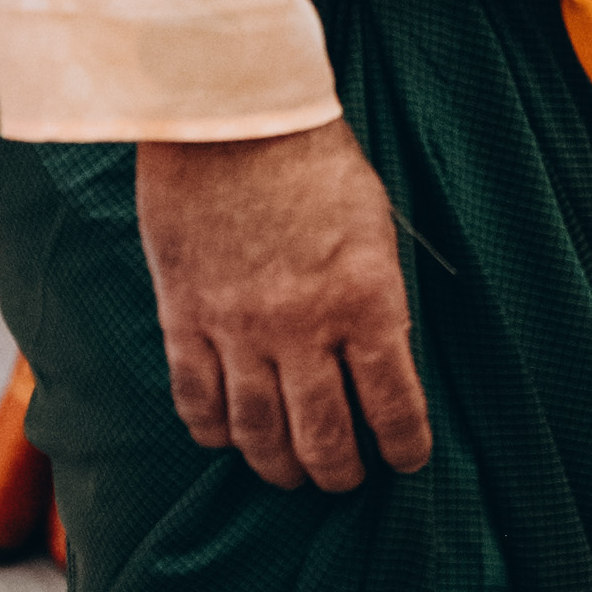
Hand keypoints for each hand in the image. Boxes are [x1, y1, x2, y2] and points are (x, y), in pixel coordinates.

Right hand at [137, 116, 429, 492]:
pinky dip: (213, 431)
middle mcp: (302, 326)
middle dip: (339, 472)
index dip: (404, 447)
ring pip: (258, 432)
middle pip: (322, 435)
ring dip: (277, 465)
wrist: (232, 112)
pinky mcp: (185, 317)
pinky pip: (196, 399)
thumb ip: (375, 299)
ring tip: (289, 474)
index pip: (394, 405)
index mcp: (365, 299)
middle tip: (344, 479)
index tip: (406, 461)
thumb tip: (380, 360)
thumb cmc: (315, 159)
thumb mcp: (375, 227)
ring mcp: (237, 327)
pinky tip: (226, 439)